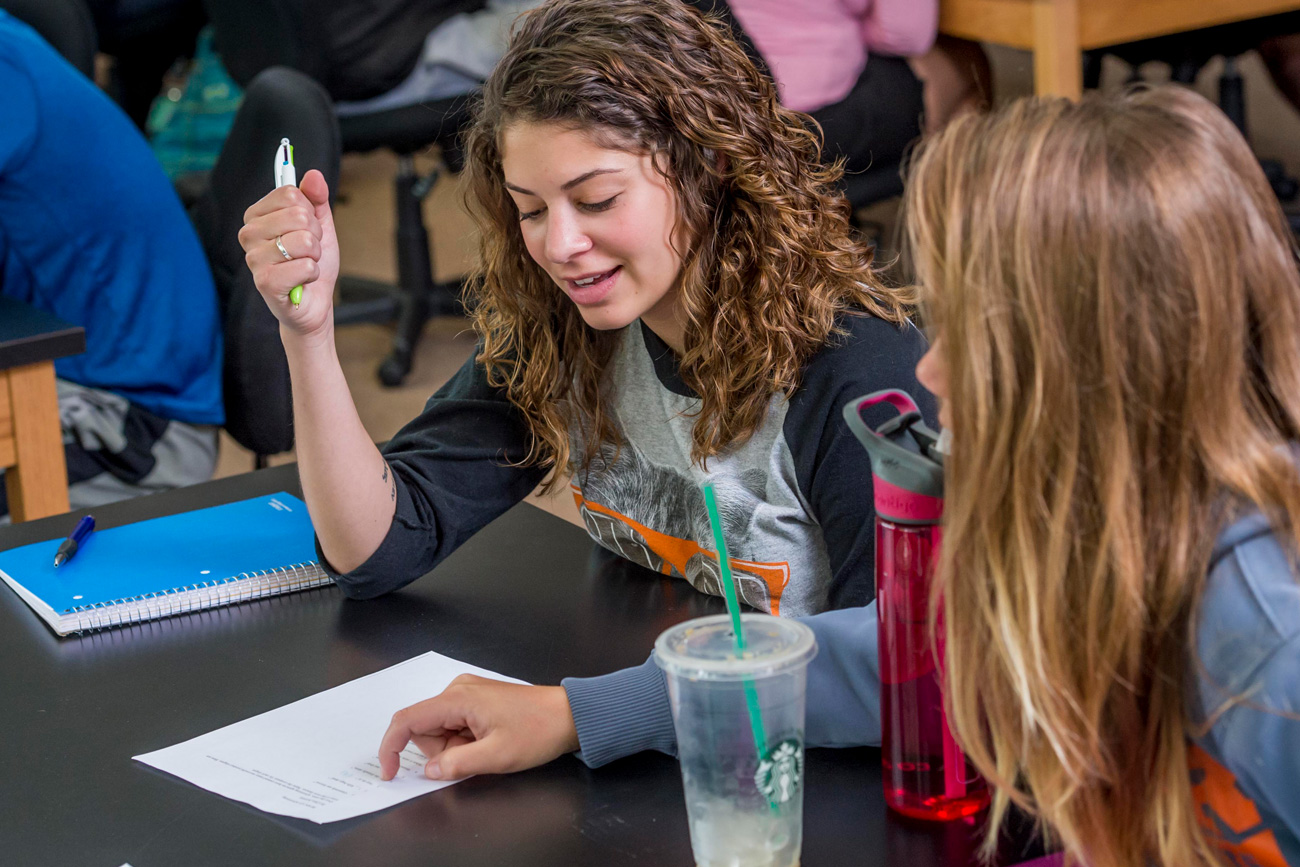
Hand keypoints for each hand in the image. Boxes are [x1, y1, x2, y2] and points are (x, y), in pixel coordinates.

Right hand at [238, 169, 339, 338]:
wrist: (314, 303)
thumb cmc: (311, 263)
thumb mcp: (319, 226)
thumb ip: (316, 198)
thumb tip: (314, 175)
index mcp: (257, 215)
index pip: (290, 193)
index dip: (310, 212)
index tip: (307, 228)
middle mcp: (248, 233)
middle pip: (299, 214)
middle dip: (315, 236)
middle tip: (308, 252)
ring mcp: (253, 258)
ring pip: (304, 240)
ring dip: (315, 256)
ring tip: (305, 266)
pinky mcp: (264, 282)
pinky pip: (304, 265)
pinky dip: (312, 273)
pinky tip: (302, 281)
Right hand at [378, 676, 579, 781]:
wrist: (568, 715)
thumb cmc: (537, 731)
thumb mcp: (495, 756)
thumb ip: (456, 764)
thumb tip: (429, 770)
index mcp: (458, 698)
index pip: (407, 719)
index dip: (391, 747)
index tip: (390, 773)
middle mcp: (458, 689)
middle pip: (424, 727)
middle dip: (439, 751)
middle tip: (474, 757)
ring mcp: (468, 693)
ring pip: (440, 729)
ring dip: (454, 747)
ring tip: (487, 747)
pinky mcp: (477, 699)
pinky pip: (455, 725)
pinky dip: (464, 740)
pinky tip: (489, 741)